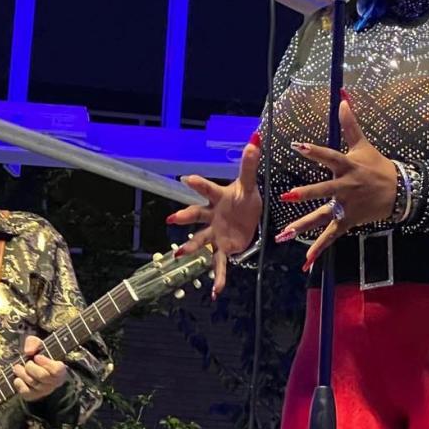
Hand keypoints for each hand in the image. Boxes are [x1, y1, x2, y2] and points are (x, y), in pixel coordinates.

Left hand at [13, 336, 68, 401]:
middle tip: (27, 362)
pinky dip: (20, 385)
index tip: (37, 357)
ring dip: (22, 374)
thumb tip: (29, 351)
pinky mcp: (34, 396)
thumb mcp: (38, 345)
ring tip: (17, 367)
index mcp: (60, 369)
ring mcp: (44, 390)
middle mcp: (54, 382)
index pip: (56, 369)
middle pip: (43, 376)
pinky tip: (17, 378)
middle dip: (31, 367)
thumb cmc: (39, 355)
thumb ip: (34, 343)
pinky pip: (26, 392)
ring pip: (33, 384)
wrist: (35, 368)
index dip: (46, 363)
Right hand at [167, 132, 262, 297]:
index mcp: (218, 198)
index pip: (207, 189)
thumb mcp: (249, 184)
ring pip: (201, 240)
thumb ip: (250, 163)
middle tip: (172, 220)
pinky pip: (219, 263)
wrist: (248, 216)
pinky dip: (218, 277)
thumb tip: (256, 137)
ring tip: (178, 254)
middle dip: (185, 218)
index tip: (185, 178)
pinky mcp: (223, 247)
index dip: (197, 184)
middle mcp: (212, 216)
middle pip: (196, 215)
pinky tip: (215, 291)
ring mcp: (215, 233)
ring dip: (191, 247)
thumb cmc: (244, 198)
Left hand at [275, 97, 396, 271]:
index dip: (314, 150)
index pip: (329, 156)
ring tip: (283, 234)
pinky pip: (331, 237)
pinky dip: (318, 249)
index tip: (296, 145)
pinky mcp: (348, 221)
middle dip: (306, 194)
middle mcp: (345, 187)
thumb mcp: (363, 144)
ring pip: (322, 217)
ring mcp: (346, 207)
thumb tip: (342, 97)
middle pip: (324, 191)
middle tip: (286, 196)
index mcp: (347, 167)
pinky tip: (305, 262)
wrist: (400, 192)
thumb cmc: (377, 166)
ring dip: (303, 226)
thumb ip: (350, 123)